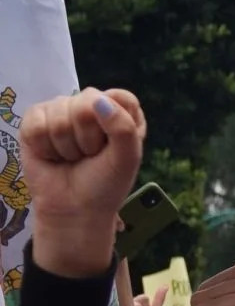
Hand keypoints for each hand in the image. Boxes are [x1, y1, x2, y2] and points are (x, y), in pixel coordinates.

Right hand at [19, 89, 145, 276]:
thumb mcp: (127, 159)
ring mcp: (61, 111)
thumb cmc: (105, 184)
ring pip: (59, 111)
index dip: (115, 121)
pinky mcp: (35, 120)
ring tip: (71, 157)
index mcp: (121, 113)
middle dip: (88, 137)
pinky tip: (52, 156)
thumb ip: (123, 127)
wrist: (73, 208)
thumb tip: (98, 100)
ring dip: (66, 144)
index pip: (120, 97)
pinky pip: (35, 122)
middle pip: (87, 100)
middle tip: (89, 156)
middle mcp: (91, 107)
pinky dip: (44, 146)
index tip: (112, 146)